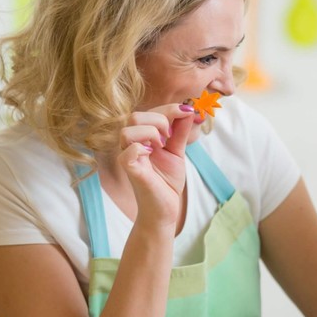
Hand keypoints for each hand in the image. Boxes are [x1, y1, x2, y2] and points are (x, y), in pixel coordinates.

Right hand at [118, 104, 194, 227]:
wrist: (166, 208)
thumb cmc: (167, 181)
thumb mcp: (177, 151)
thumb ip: (180, 131)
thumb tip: (189, 109)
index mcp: (141, 137)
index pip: (148, 111)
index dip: (169, 109)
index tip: (187, 113)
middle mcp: (131, 144)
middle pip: (135, 116)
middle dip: (160, 120)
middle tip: (170, 137)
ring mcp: (129, 157)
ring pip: (128, 130)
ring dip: (151, 133)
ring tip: (161, 147)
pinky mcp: (129, 170)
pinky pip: (128, 152)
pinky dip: (142, 148)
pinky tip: (152, 154)